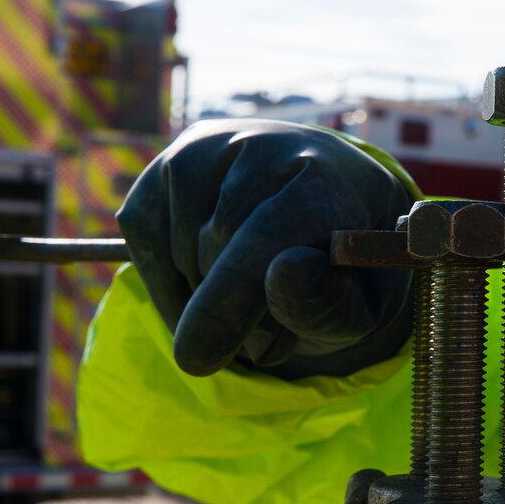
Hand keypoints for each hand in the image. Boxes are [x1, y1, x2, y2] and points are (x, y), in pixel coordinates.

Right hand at [118, 119, 412, 378]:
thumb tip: (283, 276)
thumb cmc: (345, 273)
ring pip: (176, 248)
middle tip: (271, 326)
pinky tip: (208, 281)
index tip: (195, 358)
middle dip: (232, 311)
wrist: (329, 213)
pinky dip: (165, 281)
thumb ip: (330, 305)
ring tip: (249, 296)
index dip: (231, 297)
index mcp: (333, 179)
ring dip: (199, 299)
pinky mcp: (168, 163)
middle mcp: (269, 144)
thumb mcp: (361, 310)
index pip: (271, 232)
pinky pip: (143, 238)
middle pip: (216, 248)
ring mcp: (213, 146)